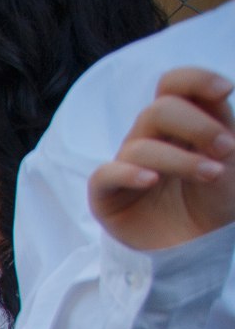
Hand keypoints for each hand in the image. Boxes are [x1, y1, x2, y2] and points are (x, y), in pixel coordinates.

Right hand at [92, 68, 234, 253]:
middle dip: (197, 125)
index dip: (194, 79)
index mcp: (181, 124)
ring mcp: (127, 166)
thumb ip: (222, 127)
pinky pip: (106, 174)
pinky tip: (152, 181)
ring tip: (212, 176)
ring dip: (182, 159)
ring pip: (140, 145)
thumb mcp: (232, 160)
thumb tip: (216, 97)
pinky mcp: (107, 195)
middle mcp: (151, 139)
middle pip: (159, 109)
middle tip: (226, 148)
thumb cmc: (216, 202)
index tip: (224, 90)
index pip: (174, 85)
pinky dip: (129, 174)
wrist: (200, 249)